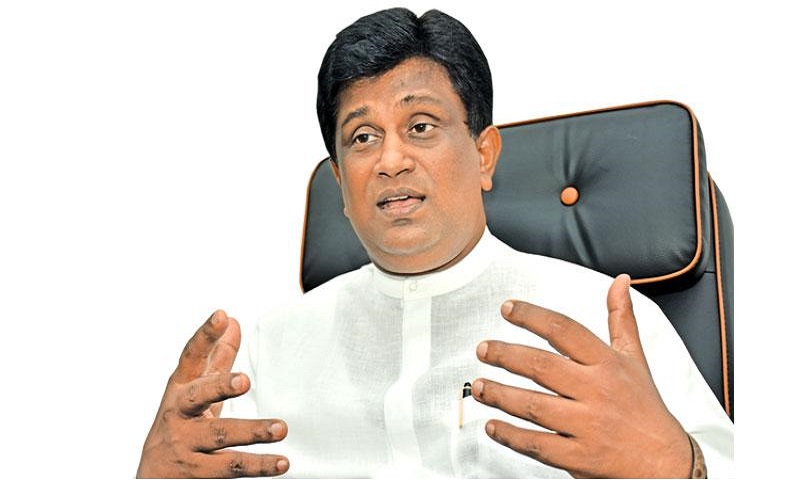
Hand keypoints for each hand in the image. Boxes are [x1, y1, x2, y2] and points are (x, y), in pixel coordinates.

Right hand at [137, 310, 288, 477]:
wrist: (153, 476)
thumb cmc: (180, 424)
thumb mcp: (195, 390)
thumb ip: (216, 358)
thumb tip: (233, 322)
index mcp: (181, 389)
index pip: (191, 357)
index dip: (204, 336)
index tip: (220, 316)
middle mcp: (179, 415)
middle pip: (198, 396)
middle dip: (219, 387)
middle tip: (244, 380)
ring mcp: (185, 444)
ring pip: (219, 436)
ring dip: (252, 431)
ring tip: (280, 429)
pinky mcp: (196, 473)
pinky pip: (230, 468)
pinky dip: (258, 466)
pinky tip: (280, 463)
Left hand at [472, 274, 691, 477]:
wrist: (666, 461)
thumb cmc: (645, 406)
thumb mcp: (635, 358)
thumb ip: (621, 319)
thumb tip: (620, 281)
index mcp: (607, 363)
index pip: (565, 330)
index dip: (533, 316)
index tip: (508, 309)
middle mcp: (597, 391)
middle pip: (542, 367)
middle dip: (506, 356)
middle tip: (483, 349)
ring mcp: (588, 425)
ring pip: (535, 407)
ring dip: (501, 396)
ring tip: (480, 387)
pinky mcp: (581, 457)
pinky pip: (539, 445)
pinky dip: (512, 436)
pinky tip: (493, 426)